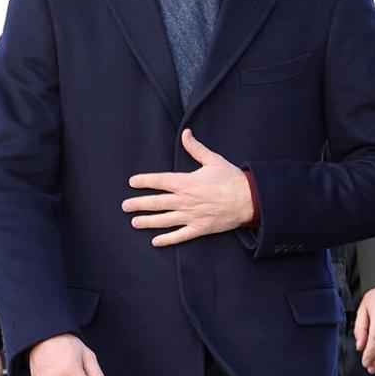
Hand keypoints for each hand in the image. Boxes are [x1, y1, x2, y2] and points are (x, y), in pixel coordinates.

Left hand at [123, 128, 254, 246]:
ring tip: (134, 222)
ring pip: (164, 220)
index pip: (160, 181)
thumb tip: (186, 133)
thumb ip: (196, 148)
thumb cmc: (232, 179)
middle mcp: (186, 200)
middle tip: (125, 206)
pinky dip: (167, 239)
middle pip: (157, 202)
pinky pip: (180, 236)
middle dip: (139, 204)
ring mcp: (192, 216)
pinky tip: (155, 241)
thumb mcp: (213, 160)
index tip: (132, 182)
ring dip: (148, 221)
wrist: (249, 200)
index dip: (144, 181)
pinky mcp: (200, 228)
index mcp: (187, 182)